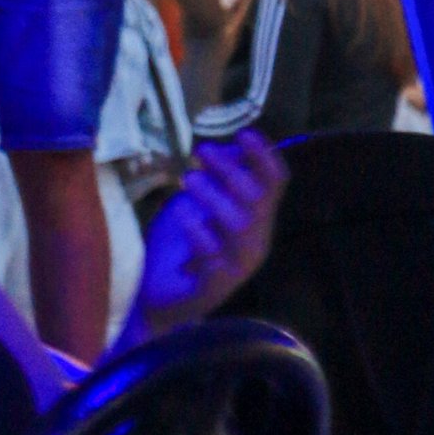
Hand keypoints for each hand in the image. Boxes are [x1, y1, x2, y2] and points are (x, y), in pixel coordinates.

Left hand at [129, 134, 287, 339]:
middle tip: (201, 151)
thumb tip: (222, 147)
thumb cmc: (179, 248)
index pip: (275, 185)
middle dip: (232, 170)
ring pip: (239, 227)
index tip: (244, 133)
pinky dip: (199, 232)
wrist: (158, 301)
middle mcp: (253, 243)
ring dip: (215, 197)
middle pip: (257, 201)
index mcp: (255, 221)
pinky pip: (215, 258)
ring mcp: (236, 267)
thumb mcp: (196, 205)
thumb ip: (213, 180)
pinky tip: (182, 215)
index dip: (264, 157)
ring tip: (188, 178)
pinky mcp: (214, 287)